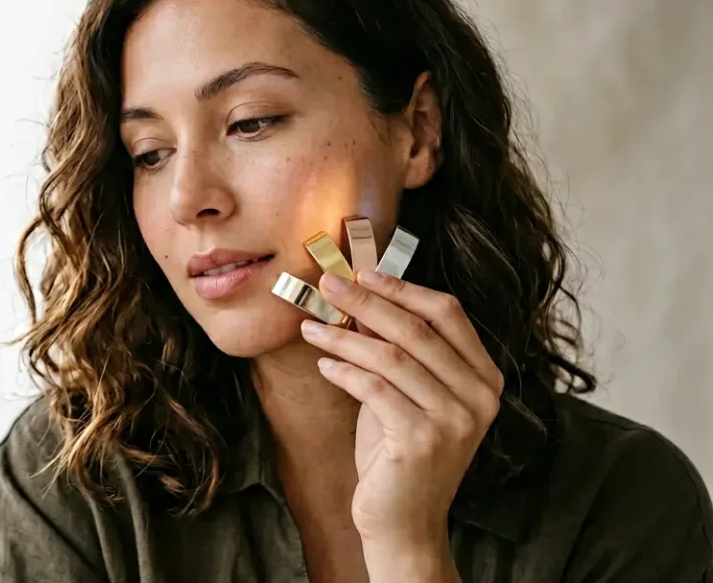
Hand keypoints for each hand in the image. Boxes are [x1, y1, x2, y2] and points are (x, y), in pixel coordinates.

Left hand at [299, 270, 502, 576]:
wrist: (403, 522)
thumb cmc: (399, 454)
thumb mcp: (403, 394)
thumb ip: (393, 352)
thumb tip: (356, 300)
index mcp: (484, 377)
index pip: (448, 313)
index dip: (403, 288)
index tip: (364, 272)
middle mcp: (479, 396)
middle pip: (417, 329)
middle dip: (366, 301)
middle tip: (327, 283)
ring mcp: (454, 420)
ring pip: (391, 356)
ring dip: (343, 336)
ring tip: (310, 326)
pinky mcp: (422, 440)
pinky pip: (374, 389)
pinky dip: (343, 371)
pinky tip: (323, 364)